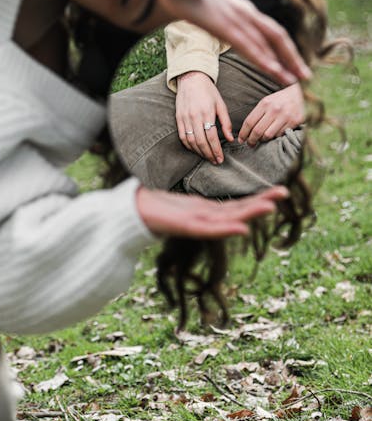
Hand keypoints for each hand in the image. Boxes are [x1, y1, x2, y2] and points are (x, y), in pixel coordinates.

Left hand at [136, 185, 287, 238]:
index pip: (238, 204)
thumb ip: (198, 200)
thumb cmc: (158, 205)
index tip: (279, 191)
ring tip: (271, 206)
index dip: (258, 199)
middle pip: (239, 210)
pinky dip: (226, 229)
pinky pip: (210, 228)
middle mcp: (207, 218)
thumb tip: (209, 193)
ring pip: (229, 218)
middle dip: (262, 203)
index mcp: (208, 211)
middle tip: (285, 194)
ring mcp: (199, 223)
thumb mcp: (182, 200)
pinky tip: (242, 228)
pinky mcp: (187, 227)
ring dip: (250, 214)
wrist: (135, 213)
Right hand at [157, 0, 311, 85]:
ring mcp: (237, 19)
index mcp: (245, 9)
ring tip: (294, 80)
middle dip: (292, 57)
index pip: (271, 30)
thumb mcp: (213, 5)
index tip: (295, 63)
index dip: (285, 48)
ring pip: (266, 44)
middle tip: (306, 75)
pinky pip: (249, 46)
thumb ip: (223, 16)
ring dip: (282, 64)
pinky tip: (273, 71)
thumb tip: (224, 24)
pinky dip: (263, 59)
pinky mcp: (225, 26)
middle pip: (277, 37)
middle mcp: (247, 13)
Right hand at [176, 71, 233, 162]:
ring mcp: (184, 118)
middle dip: (208, 154)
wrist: (191, 78)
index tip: (221, 158)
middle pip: (201, 141)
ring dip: (199, 152)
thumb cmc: (208, 91)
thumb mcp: (221, 104)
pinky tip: (196, 150)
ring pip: (190, 141)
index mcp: (206, 112)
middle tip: (215, 161)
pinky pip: (182, 136)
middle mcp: (194, 116)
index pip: (211, 137)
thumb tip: (230, 138)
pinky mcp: (178, 118)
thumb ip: (226, 122)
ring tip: (207, 157)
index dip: (216, 150)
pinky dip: (189, 146)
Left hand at [238, 83, 304, 145]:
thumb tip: (248, 129)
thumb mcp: (269, 101)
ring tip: (261, 140)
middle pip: (257, 131)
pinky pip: (280, 135)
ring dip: (263, 140)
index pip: (249, 122)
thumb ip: (259, 113)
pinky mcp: (294, 122)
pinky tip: (274, 135)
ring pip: (268, 135)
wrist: (303, 94)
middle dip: (251, 140)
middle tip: (250, 144)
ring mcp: (285, 116)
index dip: (243, 133)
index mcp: (265, 103)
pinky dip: (275, 137)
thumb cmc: (282, 99)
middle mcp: (274, 109)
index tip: (241, 139)